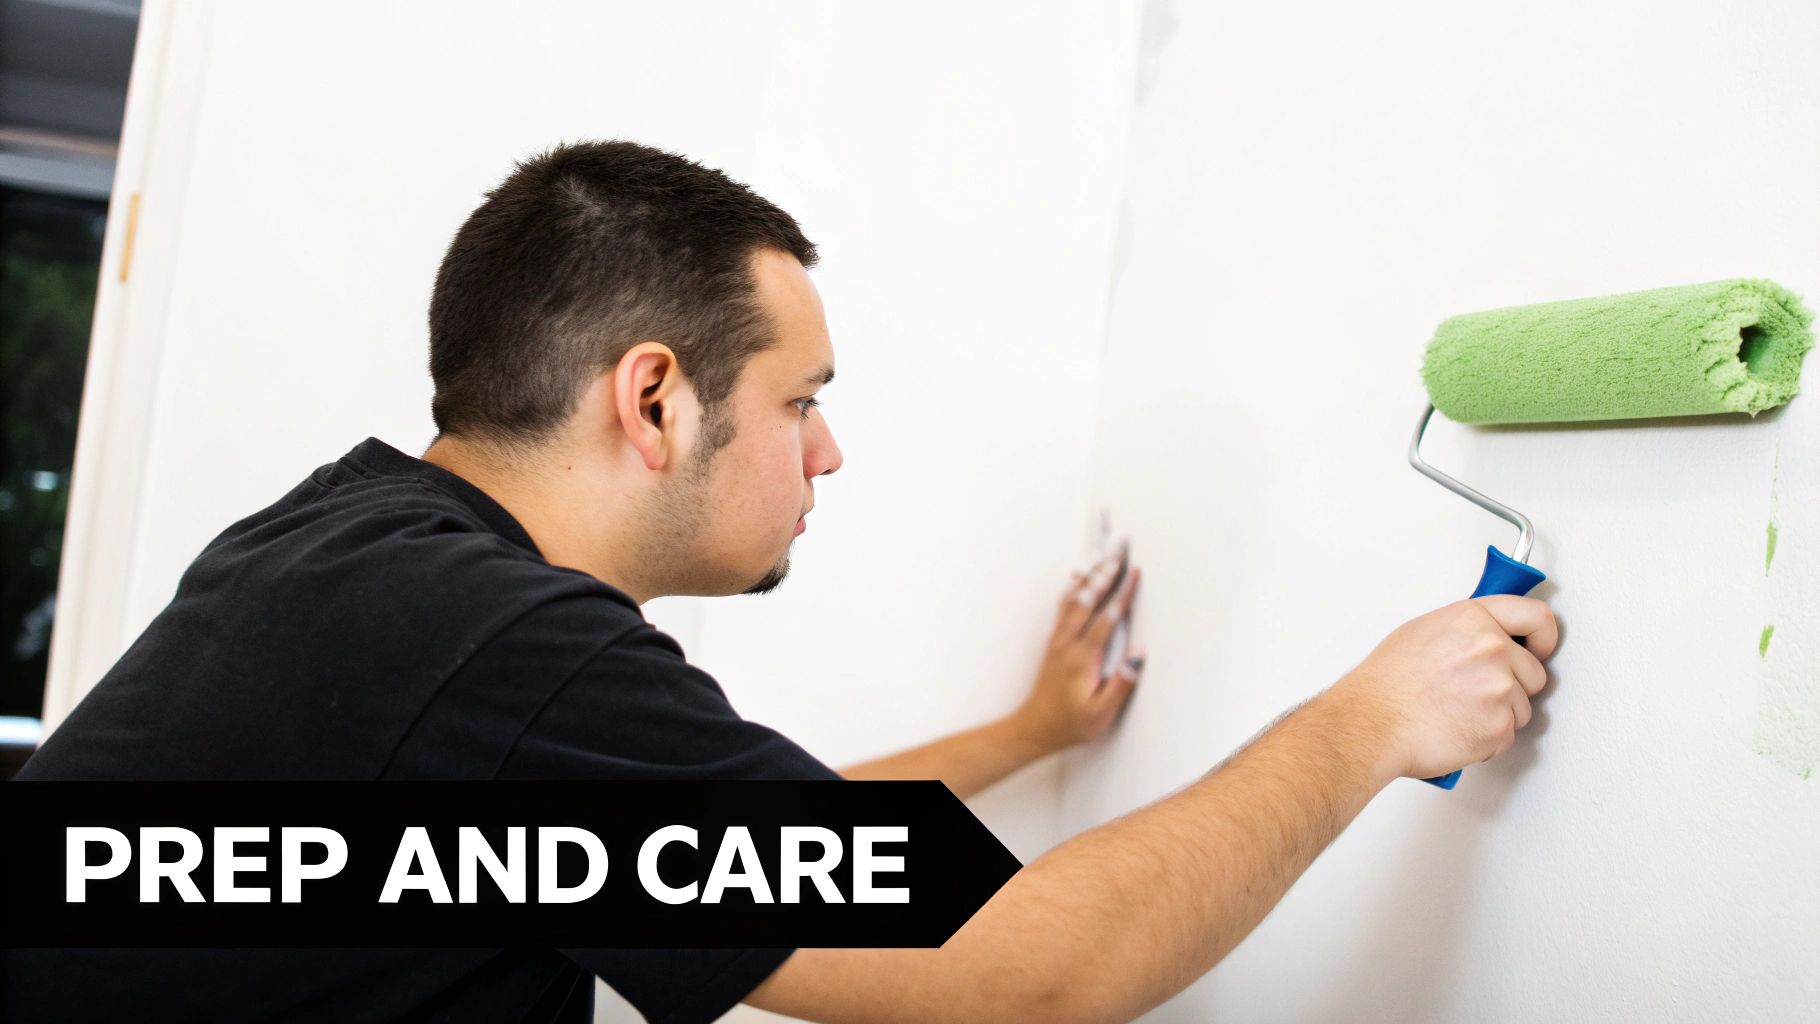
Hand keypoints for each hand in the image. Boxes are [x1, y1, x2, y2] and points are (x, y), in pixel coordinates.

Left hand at [1012, 549, 1145, 754]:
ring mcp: (1058, 641)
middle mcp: (1067, 644)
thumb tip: (1138, 656)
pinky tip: (1077, 578)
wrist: (1036, 729)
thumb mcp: (1101, 713)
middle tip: (1118, 552)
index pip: (1106, 619)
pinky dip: (1072, 589)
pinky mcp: (1054, 643)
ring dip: (1090, 577)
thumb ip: (1121, 684)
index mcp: (1082, 658)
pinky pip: (1063, 608)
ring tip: (1102, 557)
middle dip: (1105, 574)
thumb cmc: (1070, 724)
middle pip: (1088, 600)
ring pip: (1074, 600)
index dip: (1121, 595)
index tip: (1133, 574)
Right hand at [1325, 595, 1558, 781]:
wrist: (1370, 724)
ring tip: (1458, 713)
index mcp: (1473, 619)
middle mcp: (1492, 649)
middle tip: (1476, 694)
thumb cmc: (1386, 684)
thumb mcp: (1423, 632)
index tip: (1539, 649)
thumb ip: (1468, 630)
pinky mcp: (1499, 726)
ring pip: (1522, 708)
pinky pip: (1508, 736)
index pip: (1538, 618)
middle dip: (1513, 686)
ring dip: (1498, 715)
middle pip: (1534, 673)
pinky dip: (1486, 739)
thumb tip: (1490, 635)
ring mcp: (1499, 688)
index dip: (1543, 638)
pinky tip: (1457, 729)